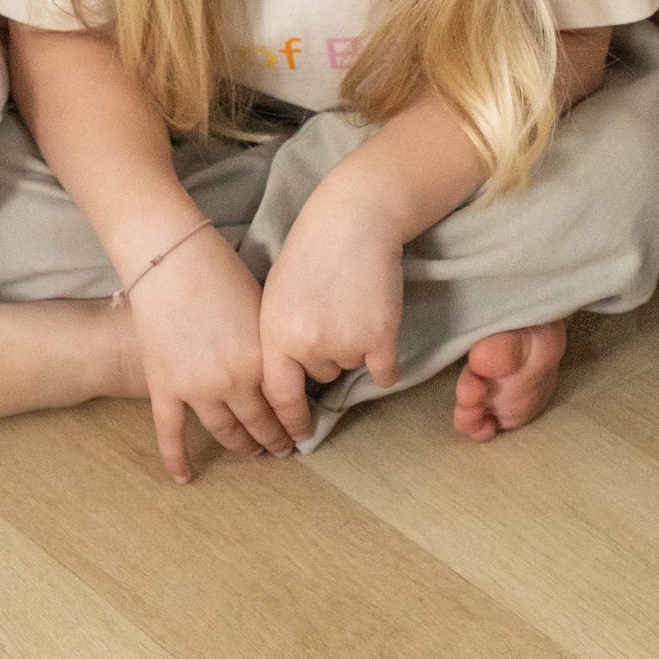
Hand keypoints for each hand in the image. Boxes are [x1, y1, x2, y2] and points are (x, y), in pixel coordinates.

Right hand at [125, 227, 292, 480]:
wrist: (171, 260)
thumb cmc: (220, 271)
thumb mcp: (261, 306)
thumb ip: (270, 343)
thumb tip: (282, 364)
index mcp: (262, 361)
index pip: (285, 404)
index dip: (295, 421)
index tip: (302, 430)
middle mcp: (233, 382)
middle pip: (257, 423)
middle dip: (273, 440)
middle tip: (283, 449)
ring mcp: (195, 389)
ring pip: (223, 431)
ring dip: (240, 446)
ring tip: (252, 454)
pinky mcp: (164, 387)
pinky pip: (170, 433)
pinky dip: (178, 458)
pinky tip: (187, 478)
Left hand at [259, 182, 403, 442]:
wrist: (356, 218)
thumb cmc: (312, 250)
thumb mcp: (276, 294)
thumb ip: (277, 337)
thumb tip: (283, 380)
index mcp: (273, 334)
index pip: (277, 396)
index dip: (286, 422)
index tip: (292, 440)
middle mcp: (306, 346)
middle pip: (319, 376)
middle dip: (327, 354)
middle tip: (332, 313)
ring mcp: (344, 344)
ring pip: (350, 366)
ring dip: (354, 345)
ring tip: (350, 300)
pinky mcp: (380, 340)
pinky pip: (383, 371)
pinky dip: (385, 358)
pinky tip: (378, 323)